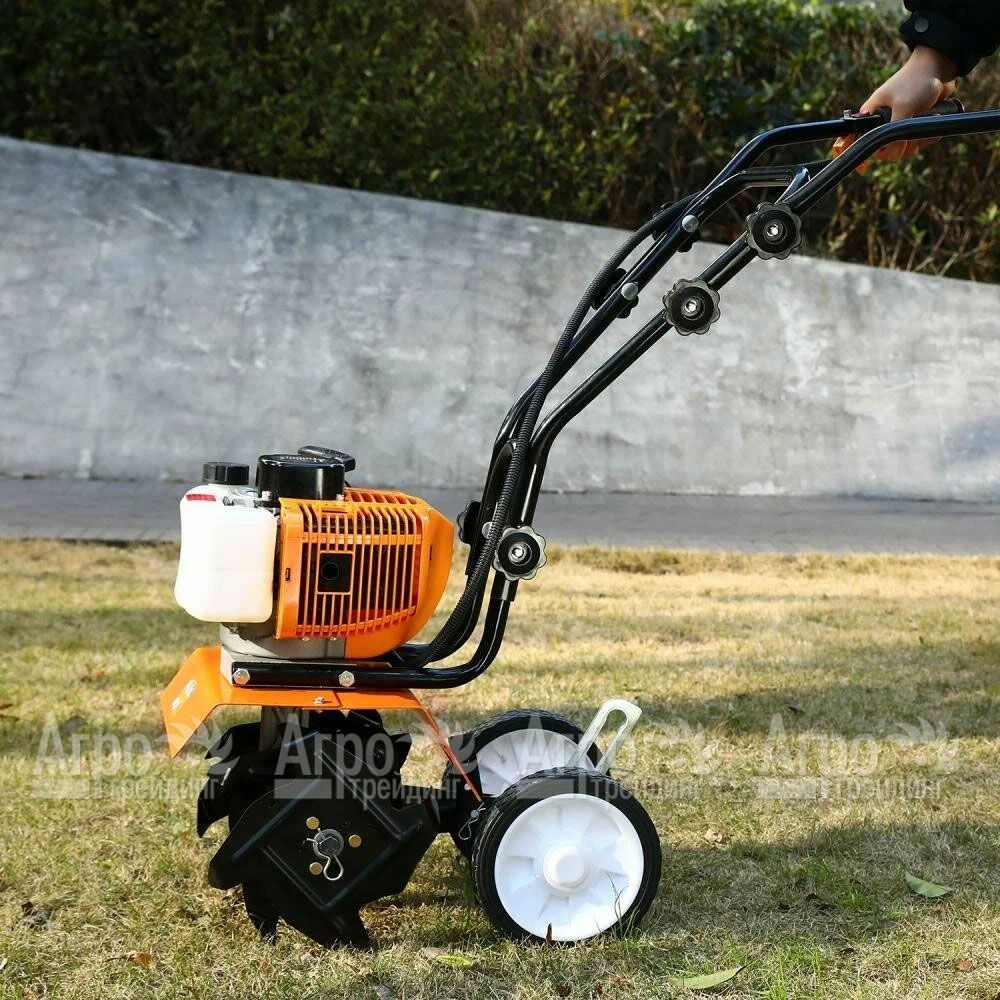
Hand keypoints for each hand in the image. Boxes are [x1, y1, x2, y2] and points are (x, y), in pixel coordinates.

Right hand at [832, 45, 957, 168]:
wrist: (940, 65)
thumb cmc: (916, 81)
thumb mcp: (903, 109)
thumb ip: (895, 135)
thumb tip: (893, 156)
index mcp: (871, 116)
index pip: (853, 140)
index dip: (854, 155)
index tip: (862, 169)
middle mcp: (882, 122)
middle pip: (884, 151)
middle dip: (899, 148)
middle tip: (909, 139)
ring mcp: (898, 124)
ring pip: (903, 148)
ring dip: (918, 140)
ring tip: (928, 118)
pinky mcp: (914, 124)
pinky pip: (918, 141)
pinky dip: (928, 134)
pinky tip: (935, 117)